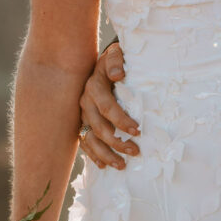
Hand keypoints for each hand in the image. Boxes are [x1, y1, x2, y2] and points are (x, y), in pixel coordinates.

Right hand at [78, 42, 139, 169]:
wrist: (102, 63)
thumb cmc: (115, 61)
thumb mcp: (116, 54)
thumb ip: (116, 61)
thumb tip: (118, 75)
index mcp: (94, 87)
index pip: (107, 107)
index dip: (121, 120)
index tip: (137, 130)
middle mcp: (85, 102)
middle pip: (98, 127)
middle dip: (116, 142)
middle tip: (135, 151)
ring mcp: (82, 115)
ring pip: (90, 138)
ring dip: (105, 154)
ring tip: (122, 165)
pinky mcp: (82, 123)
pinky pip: (84, 142)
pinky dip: (93, 155)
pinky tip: (104, 166)